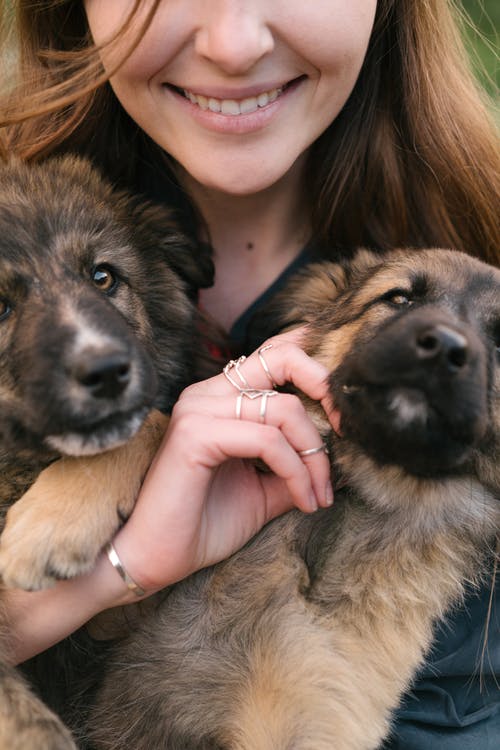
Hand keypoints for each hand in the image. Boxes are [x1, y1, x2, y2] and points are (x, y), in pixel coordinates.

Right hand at [112, 329, 338, 592]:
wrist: (153, 559)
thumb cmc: (202, 525)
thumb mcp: (262, 491)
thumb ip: (293, 467)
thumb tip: (337, 462)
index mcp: (219, 399)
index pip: (271, 355)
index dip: (312, 365)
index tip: (341, 405)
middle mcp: (207, 394)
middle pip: (281, 358)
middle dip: (323, 386)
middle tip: (345, 429)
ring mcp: (199, 410)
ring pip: (282, 409)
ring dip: (313, 456)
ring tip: (318, 495)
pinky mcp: (196, 434)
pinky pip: (267, 440)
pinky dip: (295, 471)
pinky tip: (303, 500)